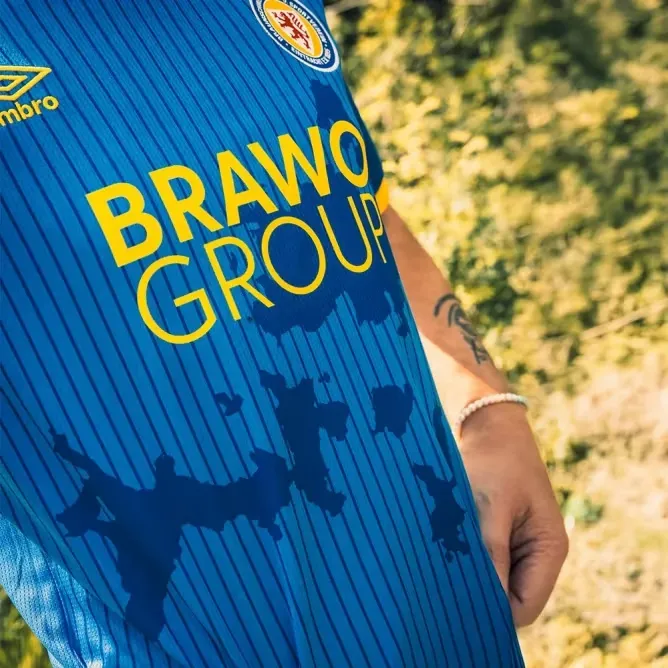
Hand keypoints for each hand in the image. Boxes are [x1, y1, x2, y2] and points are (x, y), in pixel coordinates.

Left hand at [458, 402, 568, 626]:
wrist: (488, 424)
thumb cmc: (492, 460)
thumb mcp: (490, 507)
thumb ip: (491, 554)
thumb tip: (483, 603)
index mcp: (548, 548)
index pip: (524, 607)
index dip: (493, 612)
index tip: (455, 602)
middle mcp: (539, 552)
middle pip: (511, 598)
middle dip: (480, 594)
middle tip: (442, 584)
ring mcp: (521, 544)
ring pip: (496, 580)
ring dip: (472, 574)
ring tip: (443, 560)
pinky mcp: (503, 533)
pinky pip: (486, 561)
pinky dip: (468, 559)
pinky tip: (446, 546)